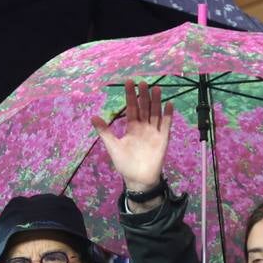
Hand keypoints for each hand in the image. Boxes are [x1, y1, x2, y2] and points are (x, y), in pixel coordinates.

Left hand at [92, 80, 172, 207]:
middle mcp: (144, 127)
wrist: (138, 179)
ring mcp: (154, 132)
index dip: (130, 96)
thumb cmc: (125, 163)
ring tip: (156, 89)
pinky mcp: (163, 140)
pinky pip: (166, 126)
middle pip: (145, 108)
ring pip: (156, 113)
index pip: (132, 107)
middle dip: (144, 95)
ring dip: (156, 102)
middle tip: (143, 82)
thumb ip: (105, 131)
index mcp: (132, 127)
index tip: (129, 82)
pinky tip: (169, 105)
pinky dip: (168, 116)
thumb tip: (93, 116)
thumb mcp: (112, 146)